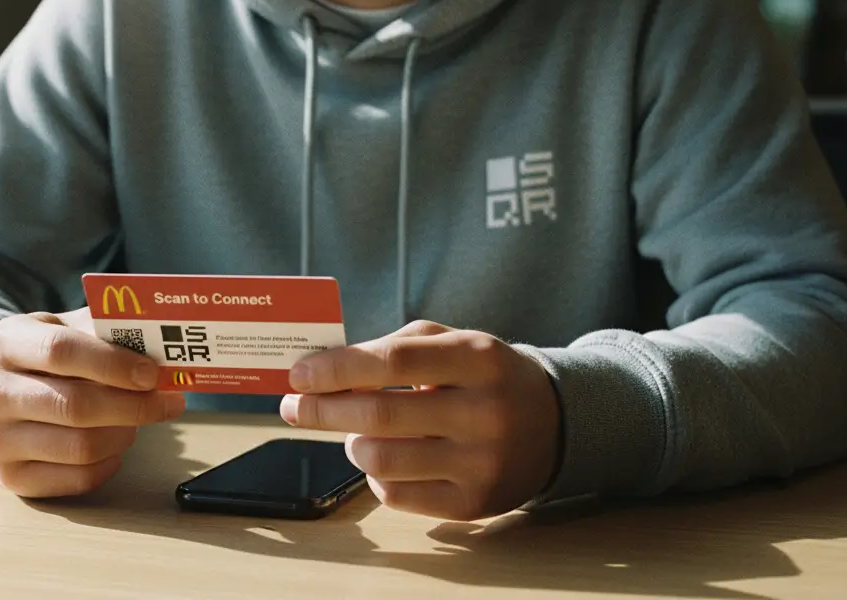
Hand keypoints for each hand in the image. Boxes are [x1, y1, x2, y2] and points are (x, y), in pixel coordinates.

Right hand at [0, 308, 184, 497]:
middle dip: (133, 405)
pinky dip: (111, 461)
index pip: (61, 351)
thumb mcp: (64, 326)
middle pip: (74, 406)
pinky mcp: (11, 478)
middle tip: (167, 400)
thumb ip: (104, 330)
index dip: (113, 364)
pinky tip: (116, 441)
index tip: (152, 373)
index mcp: (3, 343)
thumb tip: (161, 344)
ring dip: (125, 432)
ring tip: (138, 417)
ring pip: (81, 447)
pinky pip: (79, 478)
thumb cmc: (44, 354)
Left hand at [281, 320, 560, 520]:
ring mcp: (482, 463)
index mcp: (478, 358)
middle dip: (323, 410)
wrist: (553, 424)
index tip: (299, 373)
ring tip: (356, 431)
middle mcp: (484, 411)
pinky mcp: (474, 504)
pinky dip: (376, 476)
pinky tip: (387, 458)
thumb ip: (392, 348)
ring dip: (352, 444)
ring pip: (382, 461)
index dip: (337, 369)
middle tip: (293, 406)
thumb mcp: (453, 342)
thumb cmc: (483, 375)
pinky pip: (396, 497)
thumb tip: (323, 370)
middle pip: (380, 415)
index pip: (393, 362)